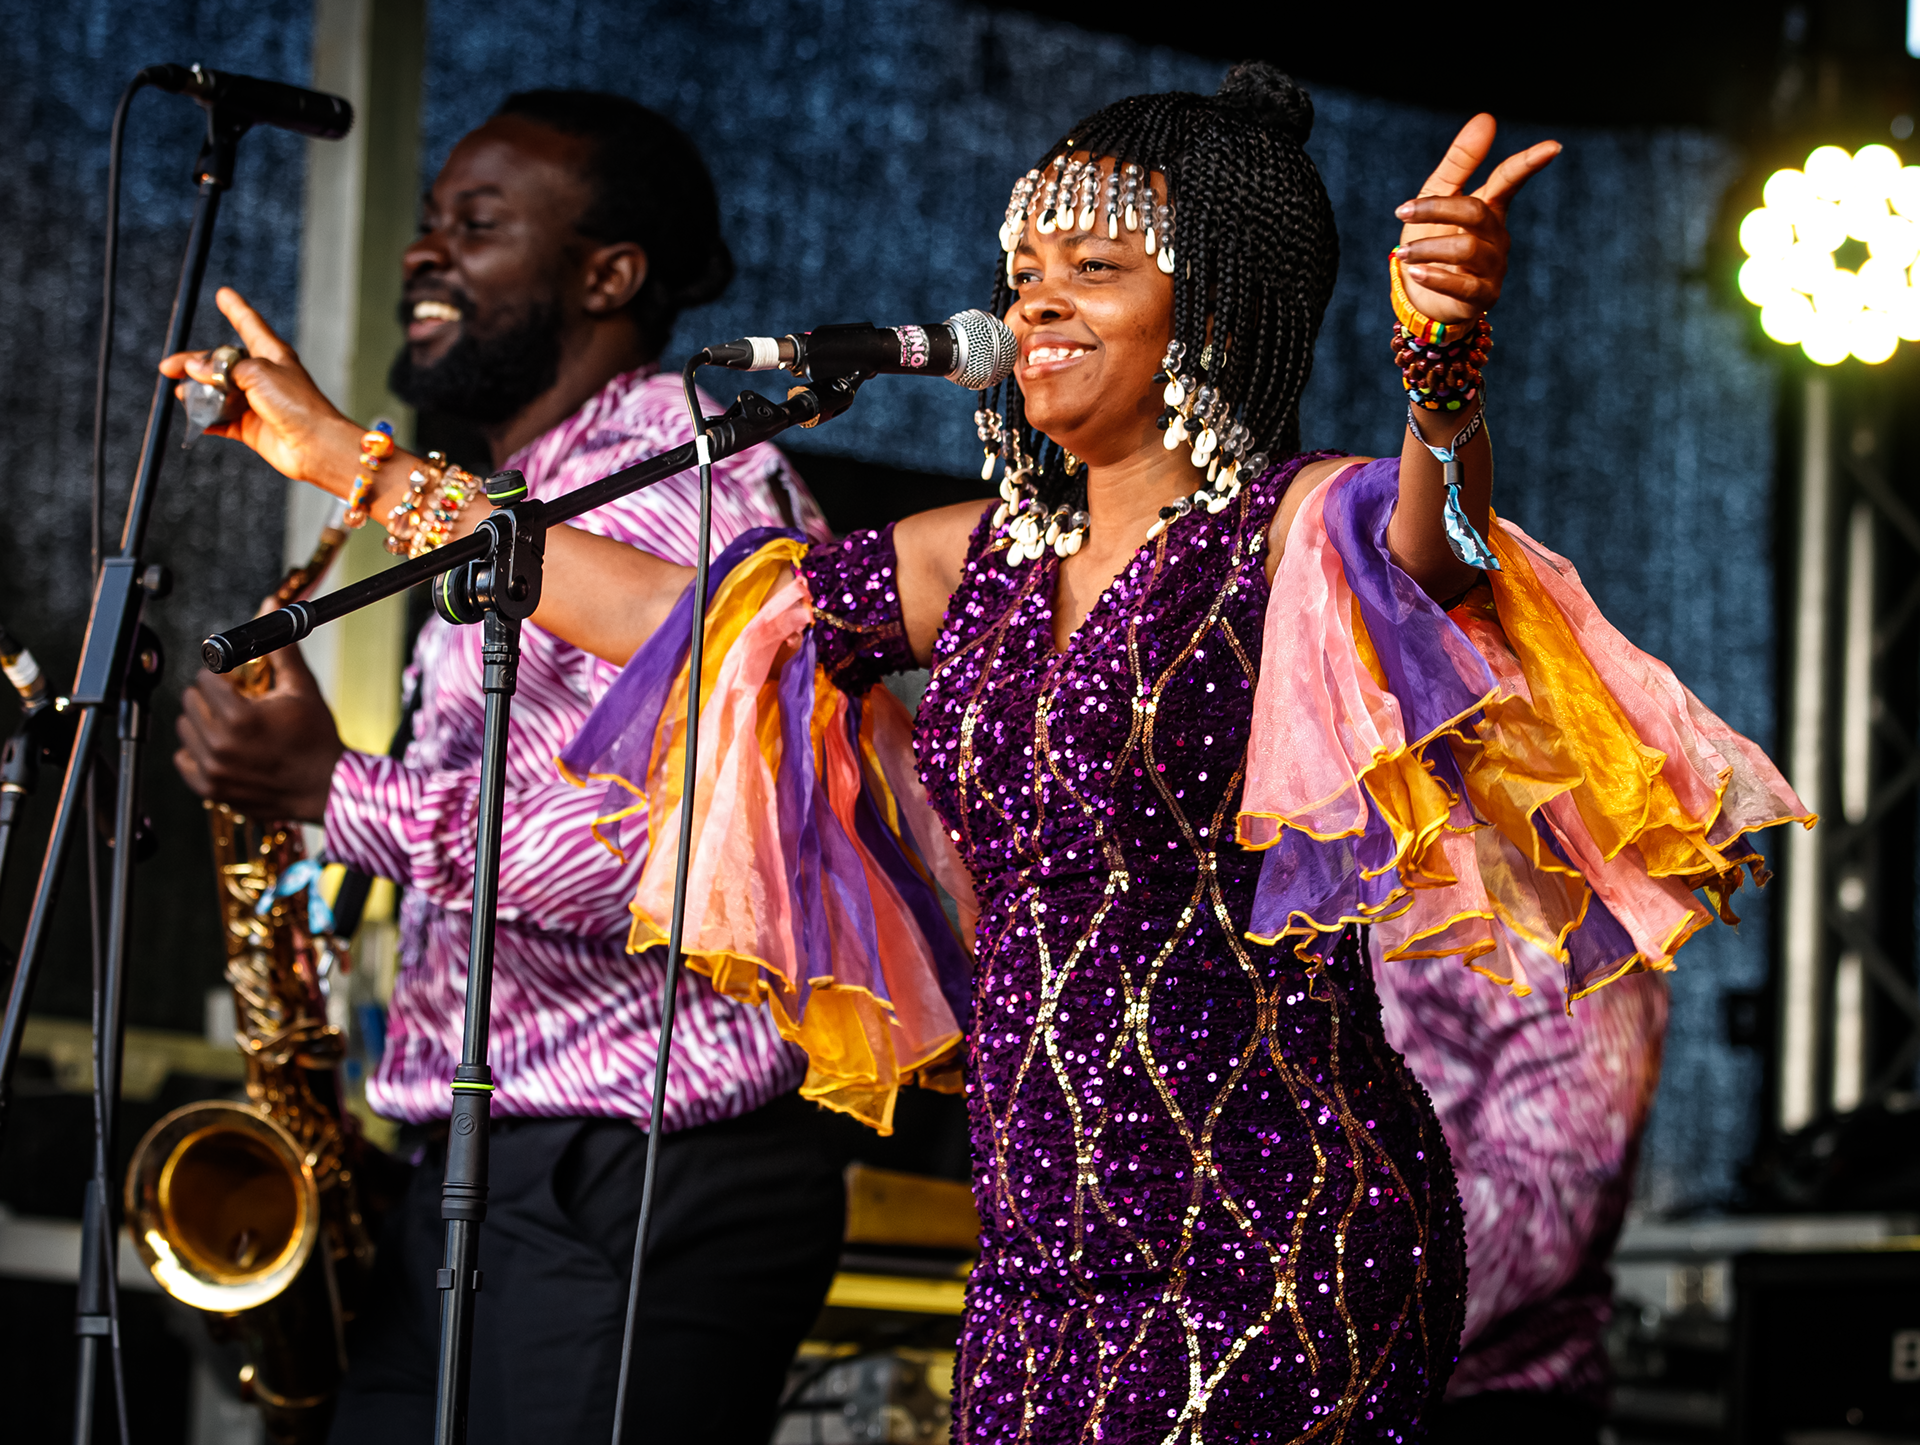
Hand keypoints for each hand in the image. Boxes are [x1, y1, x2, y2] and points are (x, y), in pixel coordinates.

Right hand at [159, 287, 361, 494]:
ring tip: (183, 394)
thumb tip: (194, 369)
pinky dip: (207, 420)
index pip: (249, 324)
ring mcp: (257, 403)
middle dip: (194, 363)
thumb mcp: (257, 372)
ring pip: (218, 393)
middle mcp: (263, 376)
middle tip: (168, 367)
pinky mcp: (252, 428)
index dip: (236, 308)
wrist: (316, 446)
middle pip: (222, 363)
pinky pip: (222, 422)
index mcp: (271, 354)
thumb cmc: (297, 403)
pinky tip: (195, 420)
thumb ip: (222, 368)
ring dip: (198, 394)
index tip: (223, 294)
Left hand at [174, 633, 345, 823]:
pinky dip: (196, 751)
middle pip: (190, 701)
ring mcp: (213, 770)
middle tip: (235, 702)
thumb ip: (281, 649)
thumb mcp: (302, 689)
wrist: (326, 787)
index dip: (220, 675)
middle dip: (209, 696)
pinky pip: (183, 760)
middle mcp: (221, 745)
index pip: (204, 679)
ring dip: (202, 721)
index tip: (235, 682)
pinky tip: (222, 747)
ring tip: (230, 725)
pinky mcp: (211, 789)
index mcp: (240, 718)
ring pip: (184, 728)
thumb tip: (271, 609)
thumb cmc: (316, 739)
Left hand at [1395, 115, 1559, 323]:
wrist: (1423, 296)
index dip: (1529, 163)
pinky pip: (1464, 285)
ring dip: (1428, 248)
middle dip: (1437, 209)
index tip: (1553, 147)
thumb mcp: (1438, 196)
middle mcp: (1497, 236)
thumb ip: (1460, 161)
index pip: (1510, 180)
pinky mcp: (1483, 296)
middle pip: (1476, 213)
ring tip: (1403, 253)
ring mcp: (1493, 267)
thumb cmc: (1433, 240)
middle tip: (1402, 212)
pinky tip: (1416, 273)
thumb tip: (1487, 117)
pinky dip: (1436, 277)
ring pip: (1467, 250)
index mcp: (1490, 207)